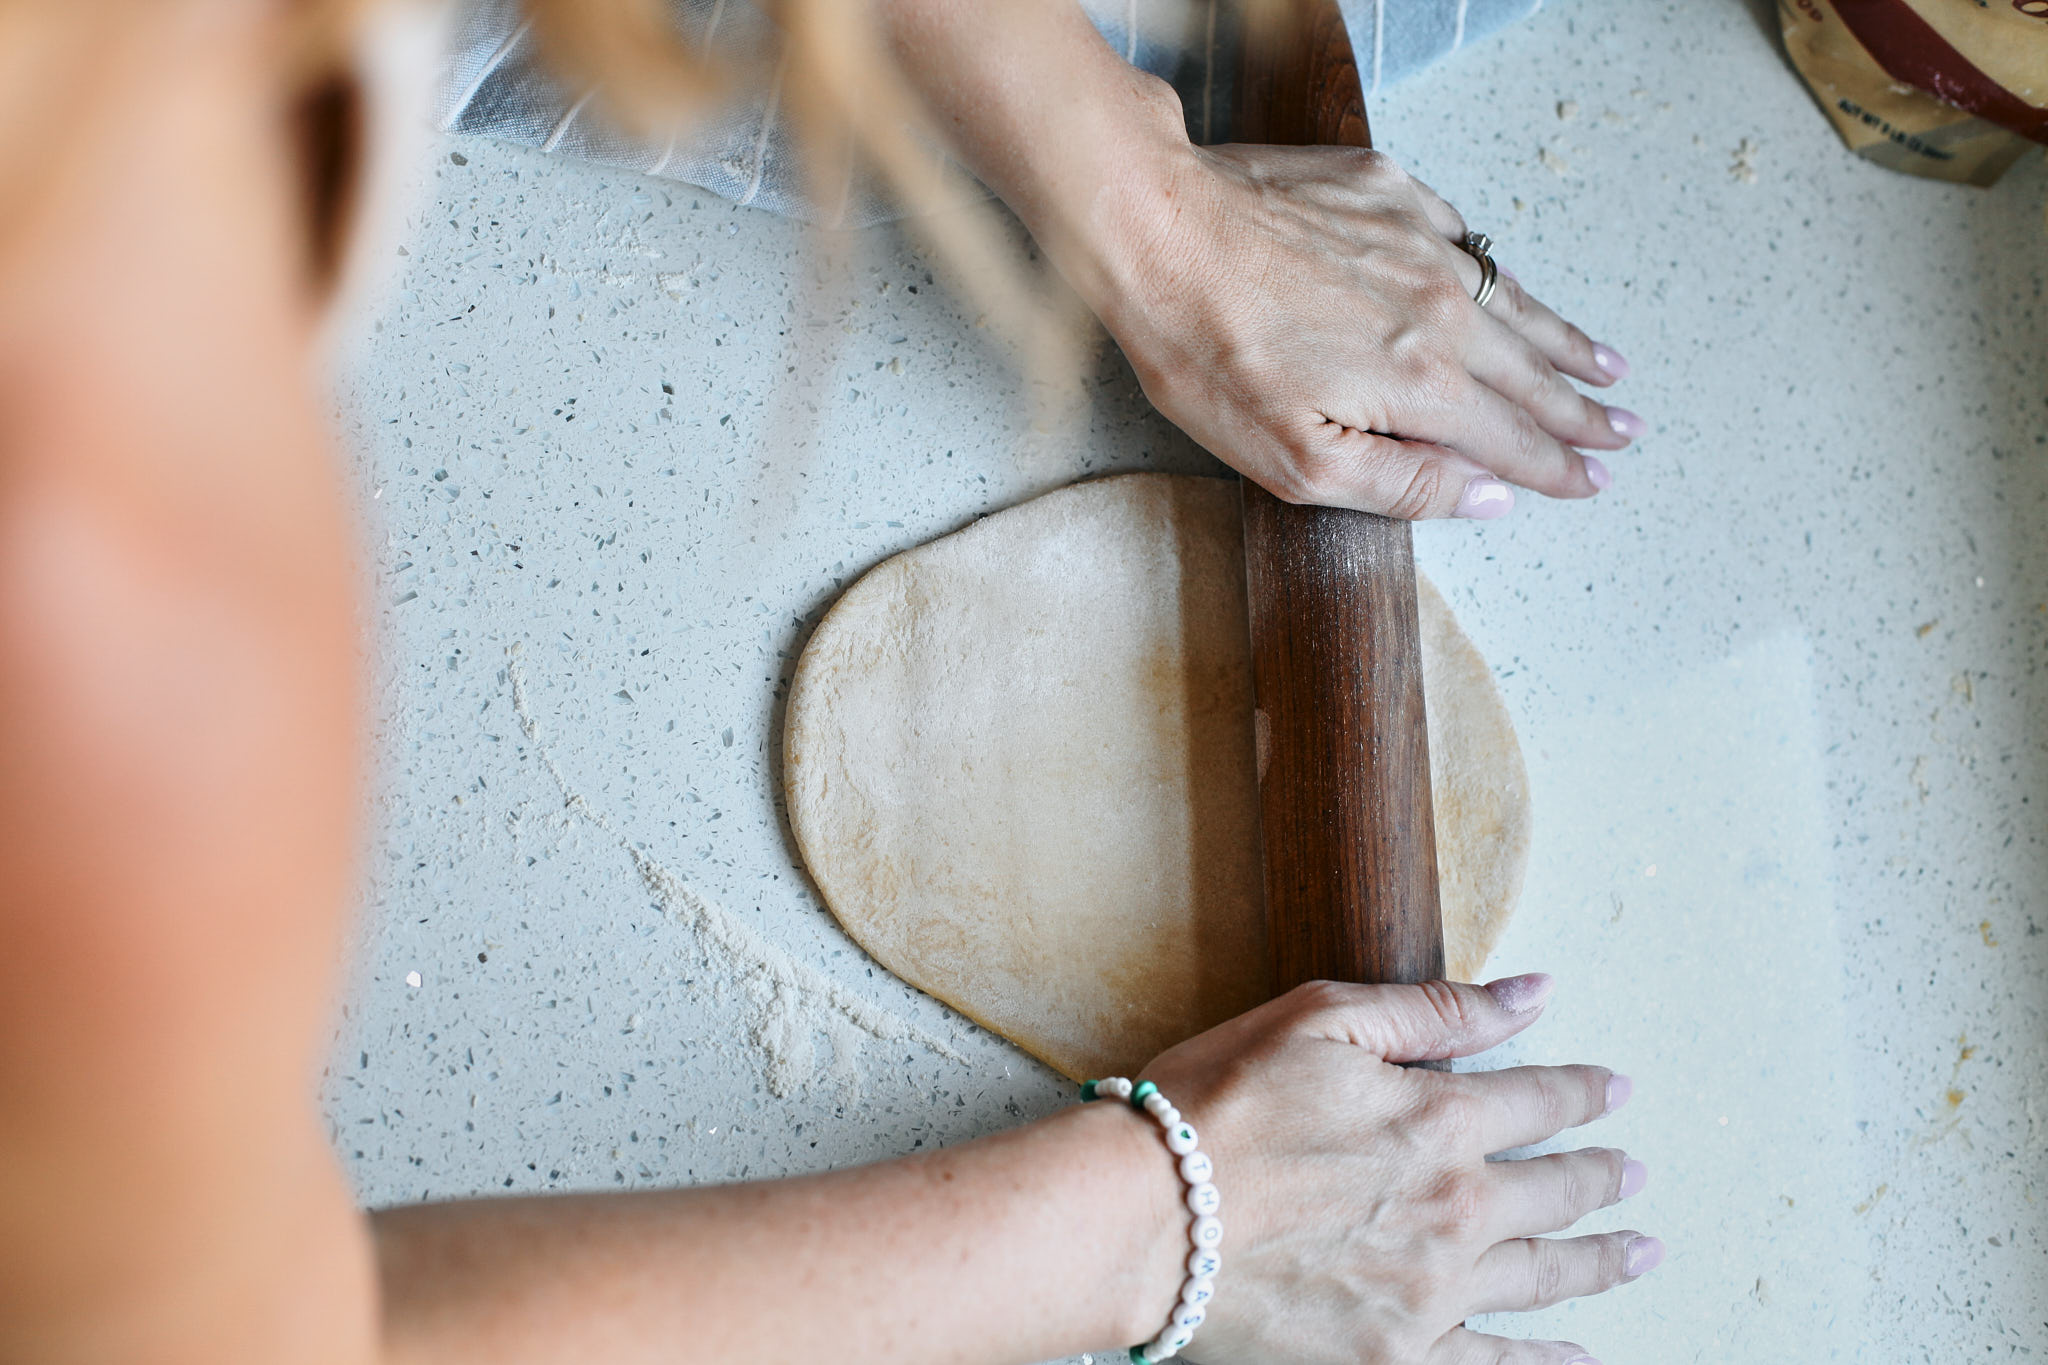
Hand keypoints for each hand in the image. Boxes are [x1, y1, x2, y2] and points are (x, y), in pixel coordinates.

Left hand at [1082, 140, 1639, 519]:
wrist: (1157, 227)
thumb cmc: (1206, 349)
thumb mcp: (1294, 459)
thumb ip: (1402, 483)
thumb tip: (1491, 499)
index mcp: (1422, 383)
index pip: (1513, 438)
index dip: (1559, 467)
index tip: (1596, 482)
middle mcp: (1440, 308)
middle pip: (1529, 371)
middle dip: (1581, 408)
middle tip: (1625, 430)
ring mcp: (1417, 242)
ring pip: (1513, 301)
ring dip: (1561, 340)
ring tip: (1603, 364)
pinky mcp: (1387, 193)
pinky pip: (1464, 239)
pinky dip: (1496, 271)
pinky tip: (1507, 285)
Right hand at [1139, 976, 1656, 1364]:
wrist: (1143, 1220)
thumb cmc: (1212, 1106)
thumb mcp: (1317, 1021)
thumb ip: (1435, 1009)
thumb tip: (1534, 991)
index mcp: (1438, 1119)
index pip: (1539, 1099)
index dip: (1586, 1091)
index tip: (1618, 1090)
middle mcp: (1455, 1210)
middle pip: (1557, 1192)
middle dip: (1604, 1176)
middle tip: (1638, 1173)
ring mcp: (1431, 1294)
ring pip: (1545, 1277)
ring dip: (1602, 1261)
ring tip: (1642, 1249)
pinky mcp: (1394, 1357)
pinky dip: (1549, 1361)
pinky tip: (1580, 1355)